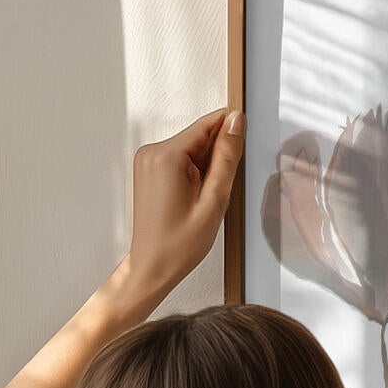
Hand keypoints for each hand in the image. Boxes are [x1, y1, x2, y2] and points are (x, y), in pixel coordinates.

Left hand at [112, 107, 245, 313]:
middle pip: (199, 136)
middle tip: (214, 192)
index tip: (240, 151)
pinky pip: (179, 160)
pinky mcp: (148, 169)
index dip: (230, 134)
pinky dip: (192, 174)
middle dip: (215, 159)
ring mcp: (147, 160)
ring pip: (191, 149)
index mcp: (166, 156)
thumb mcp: (214, 200)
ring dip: (204, 169)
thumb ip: (227, 156)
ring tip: (200, 200)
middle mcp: (151, 152)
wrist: (152, 266)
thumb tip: (236, 121)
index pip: (207, 124)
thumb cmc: (178, 244)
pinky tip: (191, 198)